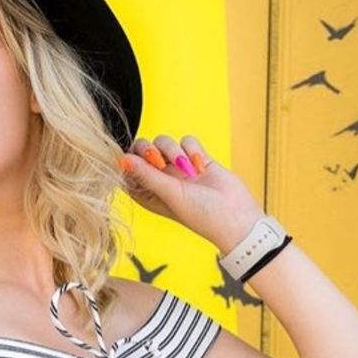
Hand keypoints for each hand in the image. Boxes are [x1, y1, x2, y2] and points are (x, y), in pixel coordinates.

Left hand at [121, 134, 263, 251]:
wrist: (236, 216)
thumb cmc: (201, 214)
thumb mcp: (170, 194)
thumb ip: (146, 175)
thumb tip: (121, 160)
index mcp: (147, 193)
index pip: (127, 170)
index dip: (128, 161)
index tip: (135, 161)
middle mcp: (160, 180)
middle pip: (142, 150)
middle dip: (149, 151)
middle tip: (158, 160)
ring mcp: (178, 168)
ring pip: (164, 142)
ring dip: (174, 151)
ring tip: (187, 170)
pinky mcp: (196, 158)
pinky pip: (187, 141)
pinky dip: (193, 150)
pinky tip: (200, 167)